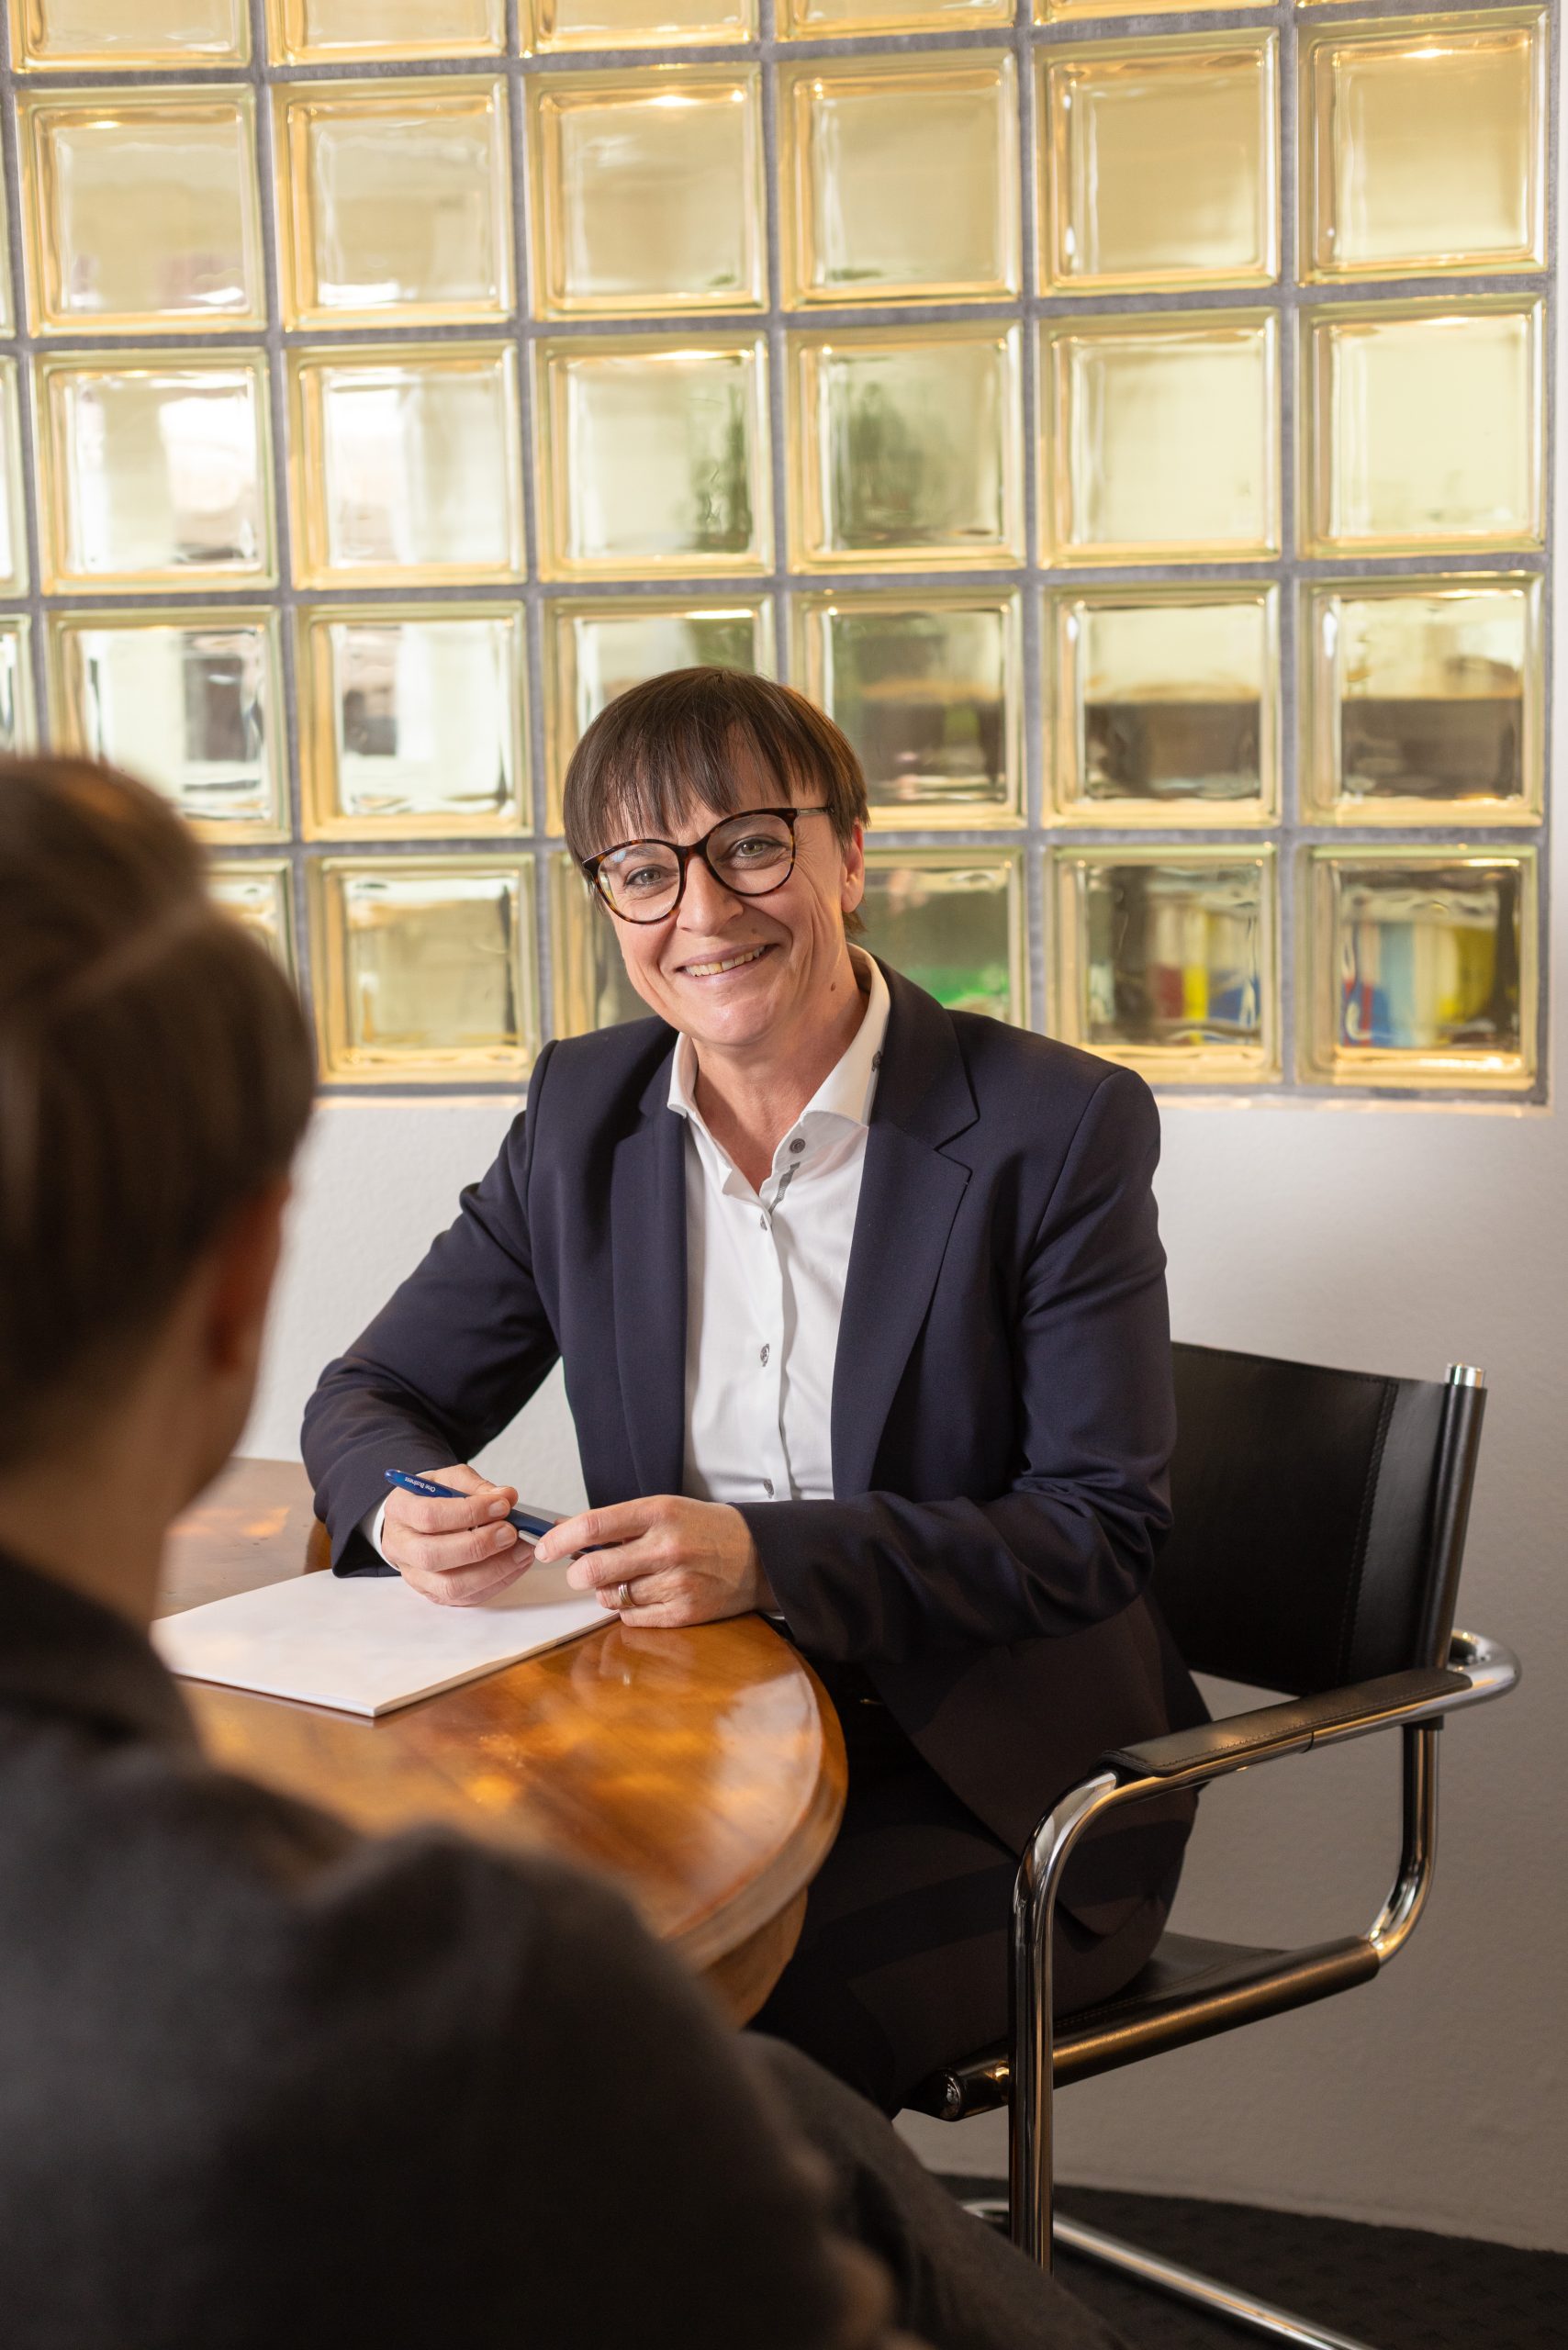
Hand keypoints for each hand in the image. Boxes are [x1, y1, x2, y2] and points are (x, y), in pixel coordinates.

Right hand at [379, 1463, 533, 1607]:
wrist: (418, 1522)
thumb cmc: (435, 1499)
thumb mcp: (450, 1479)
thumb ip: (477, 1486)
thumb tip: (507, 1496)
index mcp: (400, 1511)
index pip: (429, 1516)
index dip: (469, 1512)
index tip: (502, 1506)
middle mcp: (401, 1547)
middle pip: (433, 1556)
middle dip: (478, 1546)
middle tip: (510, 1532)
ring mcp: (415, 1576)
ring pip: (450, 1585)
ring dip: (493, 1570)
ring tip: (521, 1550)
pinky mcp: (434, 1594)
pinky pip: (467, 1597)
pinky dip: (498, 1582)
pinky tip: (515, 1564)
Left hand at [532, 1495, 774, 1628]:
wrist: (760, 1555)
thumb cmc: (706, 1529)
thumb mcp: (667, 1509)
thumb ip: (621, 1523)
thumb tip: (568, 1534)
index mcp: (660, 1512)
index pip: (593, 1525)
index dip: (559, 1539)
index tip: (544, 1547)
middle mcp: (667, 1547)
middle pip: (594, 1569)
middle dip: (577, 1575)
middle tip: (580, 1572)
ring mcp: (677, 1582)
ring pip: (611, 1597)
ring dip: (606, 1592)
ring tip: (625, 1581)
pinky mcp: (684, 1613)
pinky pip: (632, 1618)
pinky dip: (629, 1610)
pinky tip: (645, 1595)